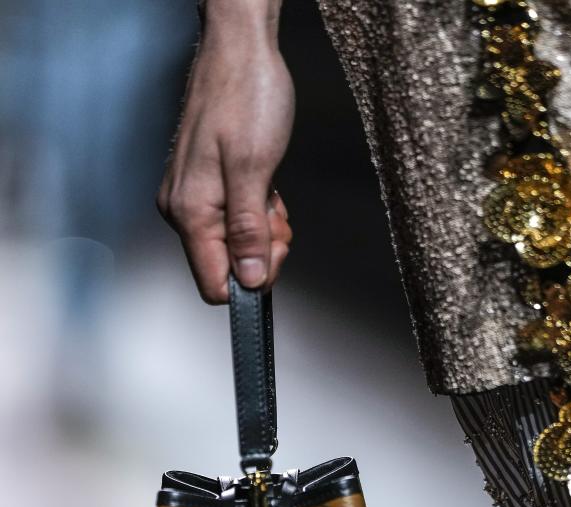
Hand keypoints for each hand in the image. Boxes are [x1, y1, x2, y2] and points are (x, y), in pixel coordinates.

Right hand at [157, 31, 294, 301]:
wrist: (239, 48)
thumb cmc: (246, 94)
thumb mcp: (254, 169)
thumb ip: (249, 231)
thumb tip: (250, 280)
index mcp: (190, 212)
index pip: (215, 284)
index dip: (252, 279)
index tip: (272, 248)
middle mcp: (184, 209)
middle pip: (227, 266)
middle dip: (261, 249)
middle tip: (276, 213)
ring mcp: (193, 196)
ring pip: (235, 243)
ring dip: (262, 226)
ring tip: (269, 189)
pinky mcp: (206, 184)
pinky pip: (235, 218)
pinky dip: (256, 209)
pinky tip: (263, 183)